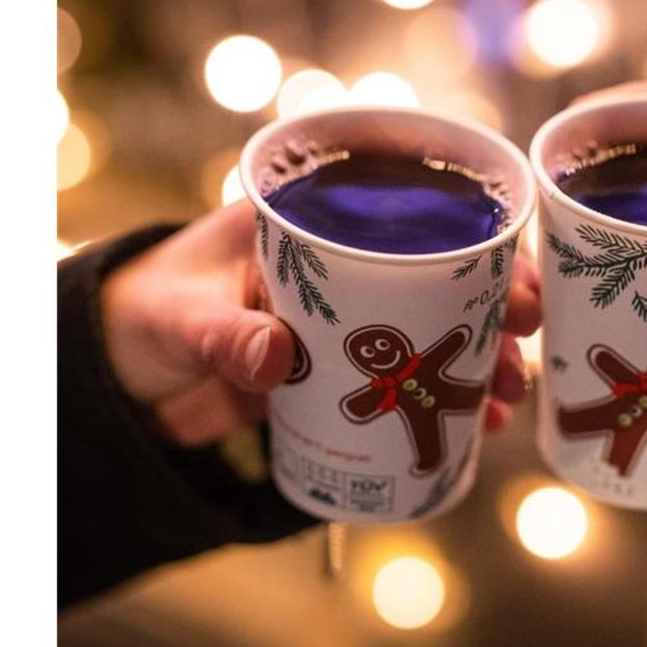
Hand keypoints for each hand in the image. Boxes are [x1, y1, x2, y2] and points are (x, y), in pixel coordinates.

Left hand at [101, 200, 539, 445]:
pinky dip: (438, 403)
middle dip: (492, 310)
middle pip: (442, 279)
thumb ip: (225, 336)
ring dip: (475, 362)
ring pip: (433, 333)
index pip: (413, 220)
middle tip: (524, 340)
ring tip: (500, 399)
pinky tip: (469, 426)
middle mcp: (346, 267)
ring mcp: (350, 322)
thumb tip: (280, 359)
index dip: (476, 246)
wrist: (122, 372)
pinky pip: (403, 382)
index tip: (516, 281)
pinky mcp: (343, 372)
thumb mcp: (182, 317)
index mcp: (315, 224)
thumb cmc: (148, 310)